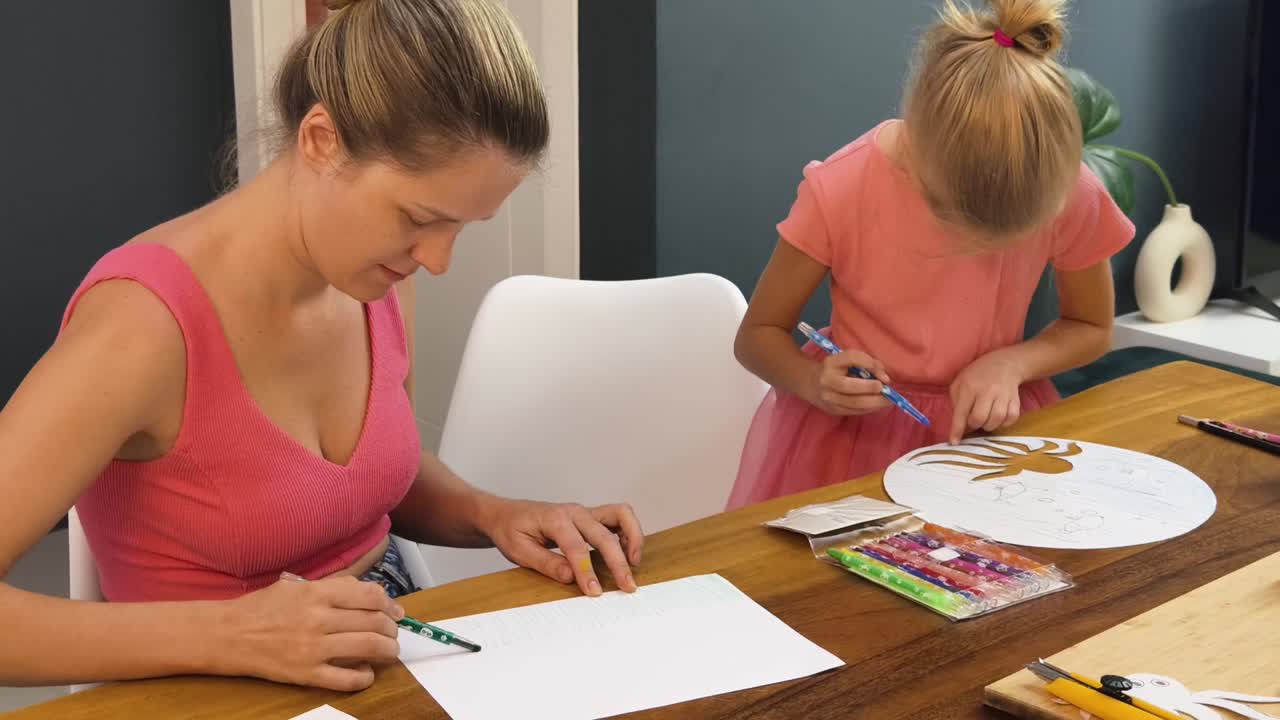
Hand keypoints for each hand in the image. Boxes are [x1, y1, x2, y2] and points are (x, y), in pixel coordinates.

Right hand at [221, 575, 403, 691]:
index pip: (369, 595)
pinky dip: (364, 677)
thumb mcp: (295, 586)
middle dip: (392, 628)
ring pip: (368, 647)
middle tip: (394, 632)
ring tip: (390, 651)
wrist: (226, 635)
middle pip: (374, 621)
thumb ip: (331, 587)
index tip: (396, 611)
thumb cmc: (261, 608)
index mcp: (317, 593)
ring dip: (387, 650)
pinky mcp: (305, 674)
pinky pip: (345, 679)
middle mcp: (319, 618)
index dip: (390, 604)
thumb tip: (365, 592)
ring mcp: (313, 648)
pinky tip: (367, 673)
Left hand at [478, 497, 643, 596]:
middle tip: (627, 586)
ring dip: (633, 538)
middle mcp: (574, 511)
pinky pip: (618, 517)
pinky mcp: (591, 517)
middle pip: (604, 535)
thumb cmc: (512, 530)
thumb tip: (570, 576)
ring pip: (620, 515)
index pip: (576, 547)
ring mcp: (585, 512)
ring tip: (635, 563)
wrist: (506, 514)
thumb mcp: (519, 550)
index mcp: (554, 518)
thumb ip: (545, 562)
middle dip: (618, 562)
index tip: (594, 592)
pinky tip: (628, 553)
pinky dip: (629, 532)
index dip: (587, 571)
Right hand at [806, 350, 891, 415]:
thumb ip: (866, 362)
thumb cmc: (835, 369)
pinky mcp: (833, 410)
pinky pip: (855, 411)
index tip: (884, 374)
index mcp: (831, 362)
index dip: (869, 364)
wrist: (810, 383)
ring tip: (888, 401)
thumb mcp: (846, 360)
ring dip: (875, 403)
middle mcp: (827, 380)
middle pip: (851, 386)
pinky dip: (870, 409)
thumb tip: (885, 377)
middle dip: (872, 389)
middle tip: (888, 391)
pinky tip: (878, 406)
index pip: (851, 358)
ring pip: (855, 403)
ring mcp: (828, 398)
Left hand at [948, 352, 1026, 443]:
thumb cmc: (977, 375)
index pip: (961, 412)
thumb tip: (958, 424)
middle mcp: (987, 391)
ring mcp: (1003, 396)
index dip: (957, 429)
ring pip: (996, 421)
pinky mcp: (1016, 400)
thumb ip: (956, 402)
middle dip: (974, 425)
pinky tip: (998, 417)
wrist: (1004, 364)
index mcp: (970, 387)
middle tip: (973, 421)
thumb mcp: (959, 382)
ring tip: (985, 419)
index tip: (954, 442)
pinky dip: (1004, 423)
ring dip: (989, 425)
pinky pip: (1011, 419)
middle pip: (980, 419)